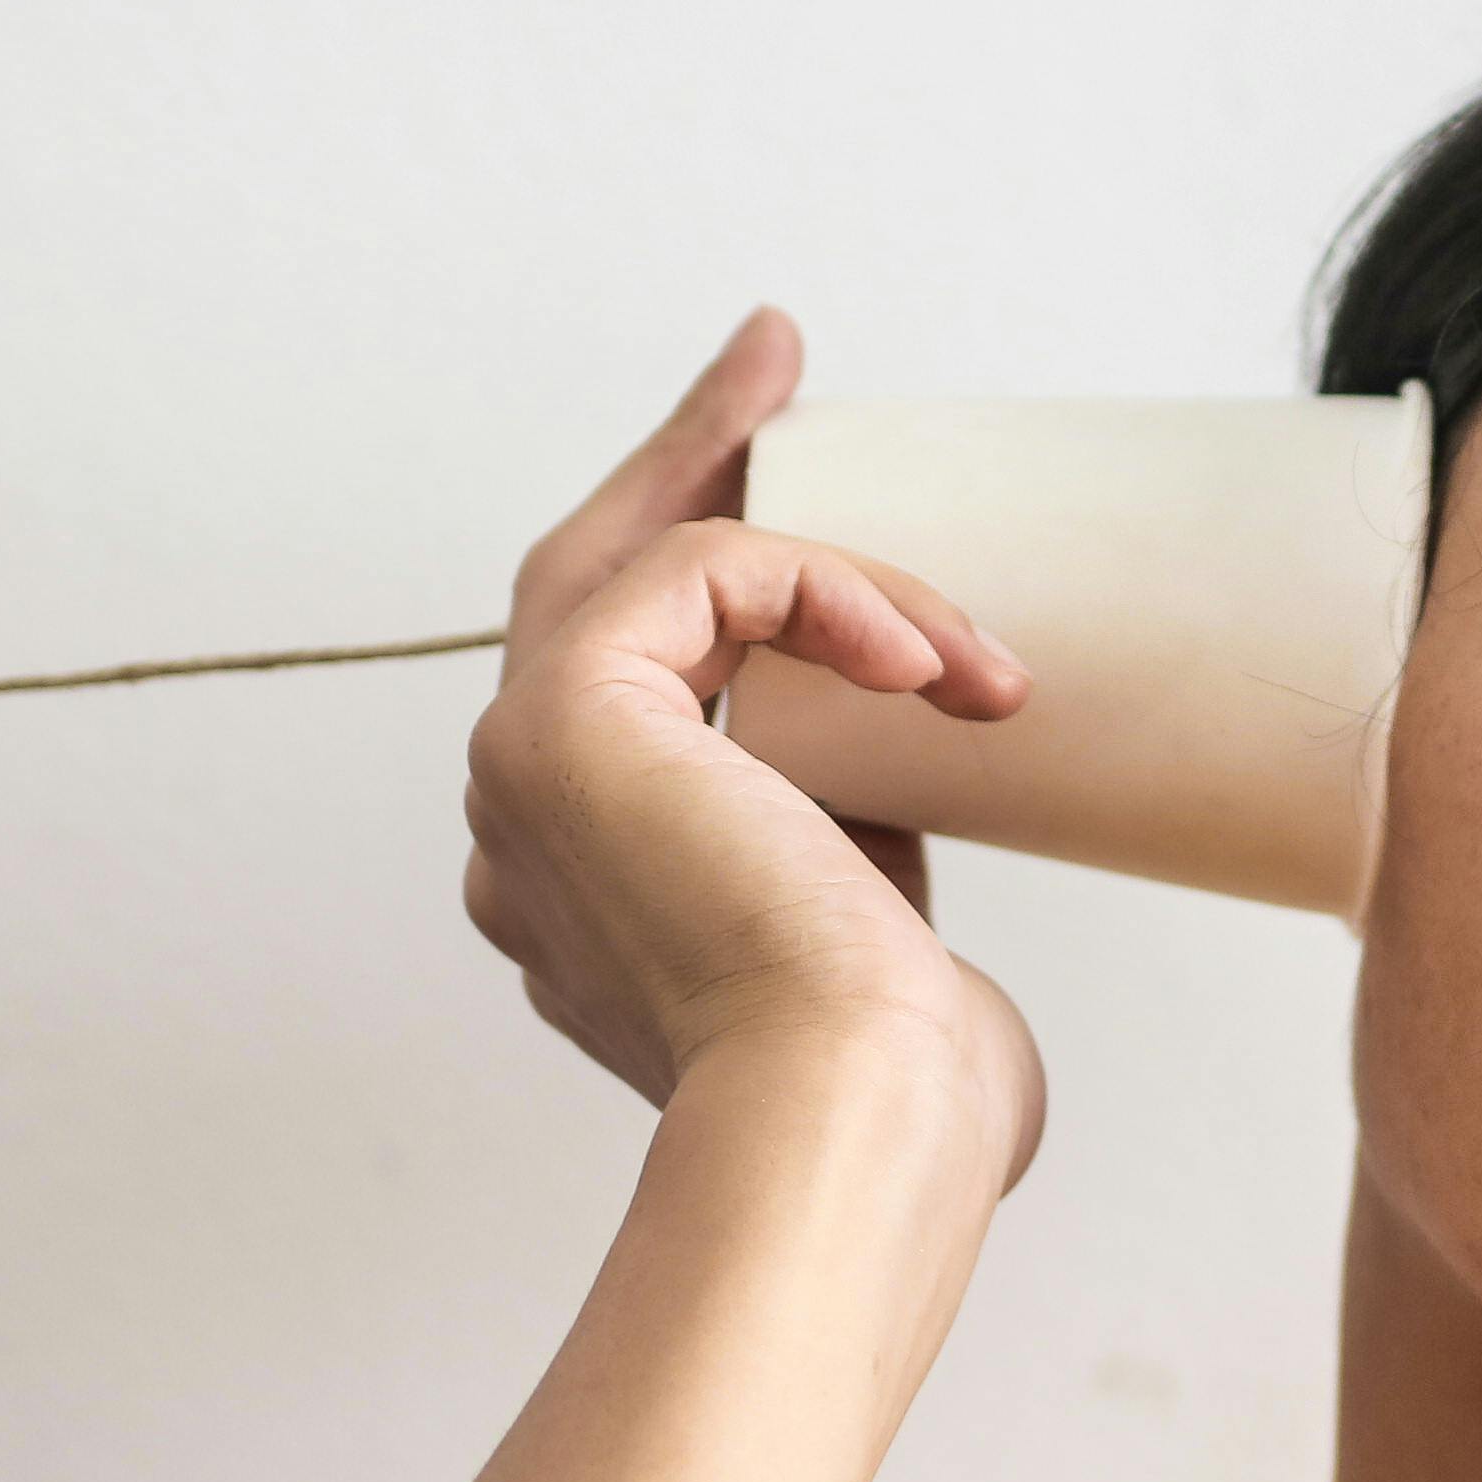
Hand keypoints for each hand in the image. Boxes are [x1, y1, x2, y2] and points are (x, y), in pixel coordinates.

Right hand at [457, 310, 1046, 1165]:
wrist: (855, 1126)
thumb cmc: (895, 1089)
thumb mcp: (870, 934)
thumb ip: (849, 840)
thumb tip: (908, 759)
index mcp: (587, 895)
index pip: (627, 690)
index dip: (705, 571)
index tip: (785, 461)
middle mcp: (523, 835)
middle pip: (587, 584)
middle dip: (688, 462)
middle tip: (773, 355)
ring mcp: (520, 776)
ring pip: (649, 570)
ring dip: (823, 553)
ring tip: (961, 629)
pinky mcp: (560, 721)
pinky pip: (703, 576)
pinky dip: (830, 593)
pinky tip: (931, 664)